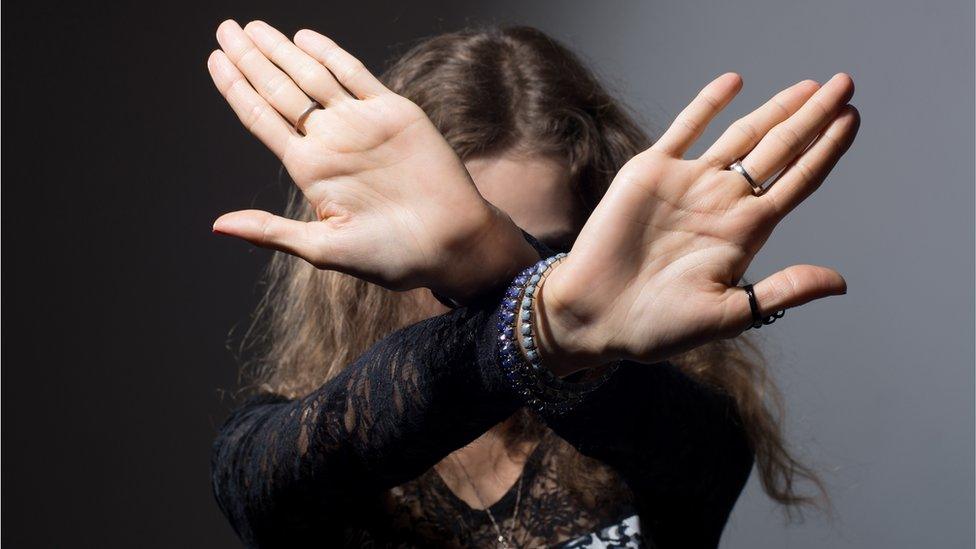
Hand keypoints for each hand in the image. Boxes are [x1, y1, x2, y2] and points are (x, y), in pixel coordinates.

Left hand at [207, 20, 535, 299]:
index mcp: (309, 169)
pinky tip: (305, 38)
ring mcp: (360, 124)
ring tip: (253, 28)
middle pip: (280, 90)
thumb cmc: (391, 256)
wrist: (451, 244)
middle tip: (225, 29)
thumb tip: (217, 225)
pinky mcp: (394, 113)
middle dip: (250, 58)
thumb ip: (272, 231)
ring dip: (282, 50)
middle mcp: (330, 141)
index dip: (236, 88)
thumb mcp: (324, 249)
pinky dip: (331, 55)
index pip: (261, 118)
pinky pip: (357, 75)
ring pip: (312, 76)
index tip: (214, 60)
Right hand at [536, 73, 858, 373]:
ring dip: (774, 108)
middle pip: (779, 149)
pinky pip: (685, 129)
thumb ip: (782, 292)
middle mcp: (722, 201)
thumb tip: (840, 283)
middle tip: (845, 86)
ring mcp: (688, 183)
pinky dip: (708, 104)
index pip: (797, 180)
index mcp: (744, 233)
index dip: (827, 150)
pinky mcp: (650, 172)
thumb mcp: (728, 315)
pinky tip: (734, 83)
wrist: (595, 314)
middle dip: (813, 117)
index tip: (852, 121)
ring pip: (741, 133)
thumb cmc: (657, 325)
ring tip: (809, 86)